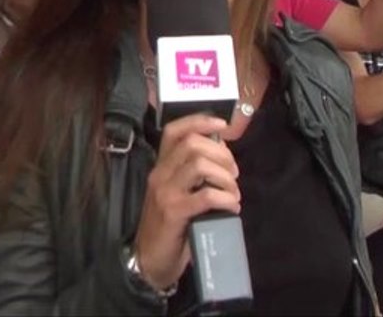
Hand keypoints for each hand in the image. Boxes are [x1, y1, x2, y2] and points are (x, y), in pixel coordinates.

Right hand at [134, 114, 240, 290]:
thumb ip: (193, 176)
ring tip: (233, 193)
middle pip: (193, 144)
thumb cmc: (168, 227)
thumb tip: (222, 158)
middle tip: (233, 173)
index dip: (200, 121)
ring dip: (225, 177)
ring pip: (199, 164)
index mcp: (161, 167)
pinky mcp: (173, 212)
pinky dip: (225, 198)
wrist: (148, 261)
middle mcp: (160, 175)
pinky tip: (231, 208)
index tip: (223, 125)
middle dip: (222, 154)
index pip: (175, 131)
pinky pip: (206, 195)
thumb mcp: (177, 195)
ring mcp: (165, 193)